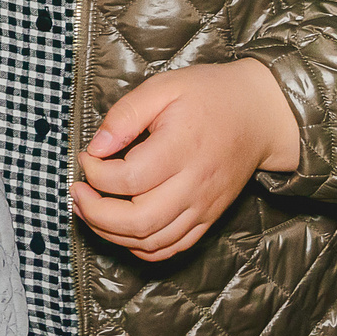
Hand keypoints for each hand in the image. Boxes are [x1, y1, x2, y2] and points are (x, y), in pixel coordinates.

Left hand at [71, 58, 301, 261]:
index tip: (85, 156)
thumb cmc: (209, 96)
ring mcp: (202, 207)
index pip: (127, 179)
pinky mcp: (207, 218)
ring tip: (89, 210)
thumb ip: (126, 114)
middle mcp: (194, 185)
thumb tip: (96, 146)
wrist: (259, 115)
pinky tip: (119, 228)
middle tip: (77, 192)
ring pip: (151, 243)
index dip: (95, 173)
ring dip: (111, 234)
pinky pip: (171, 249)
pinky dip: (139, 247)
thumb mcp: (165, 87)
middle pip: (137, 222)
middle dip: (95, 213)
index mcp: (181, 149)